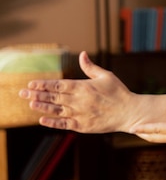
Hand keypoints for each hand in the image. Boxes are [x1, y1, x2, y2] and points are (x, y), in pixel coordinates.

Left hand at [18, 51, 136, 132]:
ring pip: (56, 110)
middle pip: (53, 97)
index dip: (44, 84)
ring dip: (42, 106)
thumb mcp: (106, 76)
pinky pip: (64, 124)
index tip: (32, 83)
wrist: (129, 112)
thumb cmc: (119, 92)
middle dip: (37, 94)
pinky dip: (52, 122)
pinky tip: (42, 119)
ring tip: (30, 103)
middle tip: (22, 93)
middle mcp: (80, 101)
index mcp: (84, 87)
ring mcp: (80, 114)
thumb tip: (82, 54)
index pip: (58, 85)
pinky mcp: (83, 126)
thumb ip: (91, 67)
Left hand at [132, 104, 165, 164]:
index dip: (145, 128)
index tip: (133, 127)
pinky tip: (159, 134)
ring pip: (161, 139)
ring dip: (150, 135)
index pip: (159, 129)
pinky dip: (160, 137)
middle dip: (143, 132)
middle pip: (156, 136)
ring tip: (140, 130)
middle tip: (130, 129)